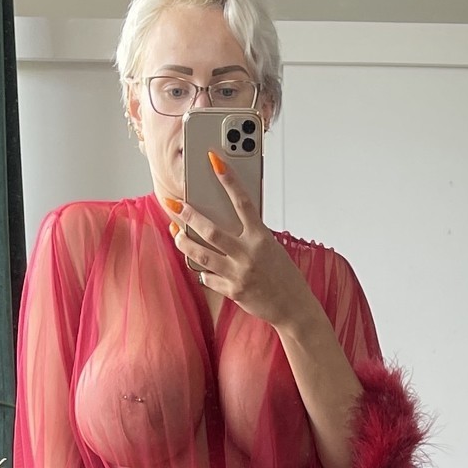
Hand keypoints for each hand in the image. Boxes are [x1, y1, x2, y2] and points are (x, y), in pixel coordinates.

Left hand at [166, 153, 316, 332]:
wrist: (293, 306)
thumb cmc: (282, 274)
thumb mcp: (271, 247)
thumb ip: (250, 235)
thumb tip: (226, 221)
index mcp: (261, 237)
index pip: (242, 202)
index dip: (228, 179)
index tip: (214, 161)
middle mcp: (249, 254)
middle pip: (211, 230)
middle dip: (189, 215)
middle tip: (175, 204)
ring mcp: (239, 273)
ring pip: (200, 254)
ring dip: (183, 242)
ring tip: (176, 233)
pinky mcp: (232, 291)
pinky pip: (207, 277)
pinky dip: (201, 270)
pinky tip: (198, 265)